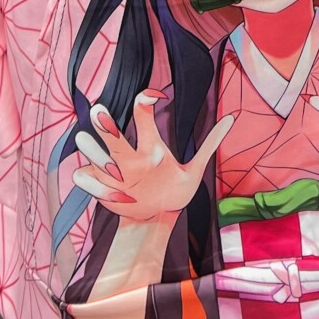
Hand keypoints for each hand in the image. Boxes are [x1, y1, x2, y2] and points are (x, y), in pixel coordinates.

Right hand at [72, 92, 232, 222]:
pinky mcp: (101, 189)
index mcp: (150, 146)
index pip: (143, 118)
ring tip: (85, 140)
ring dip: (91, 148)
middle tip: (99, 111)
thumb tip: (232, 118)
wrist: (156, 220)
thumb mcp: (194, 171)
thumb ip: (209, 144)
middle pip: (114, 134)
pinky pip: (87, 178)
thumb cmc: (175, 191)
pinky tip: (91, 179)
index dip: (144, 105)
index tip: (150, 97)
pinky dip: (87, 178)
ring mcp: (113, 172)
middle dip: (105, 124)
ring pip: (96, 153)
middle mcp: (130, 156)